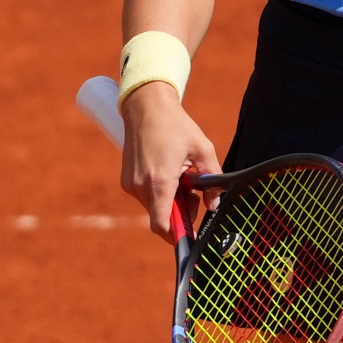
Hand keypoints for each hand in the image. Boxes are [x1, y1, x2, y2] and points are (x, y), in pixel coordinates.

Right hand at [119, 84, 218, 239]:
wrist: (145, 106)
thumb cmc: (176, 126)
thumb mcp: (203, 149)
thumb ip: (212, 180)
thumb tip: (215, 205)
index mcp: (159, 181)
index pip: (162, 225)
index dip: (176, 236)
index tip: (190, 236)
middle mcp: (140, 186)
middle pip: (162, 217)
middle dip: (181, 211)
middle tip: (193, 191)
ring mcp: (130, 184)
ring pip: (155, 207)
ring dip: (171, 201)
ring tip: (181, 175)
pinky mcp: (127, 180)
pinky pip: (146, 197)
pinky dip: (160, 193)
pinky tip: (169, 172)